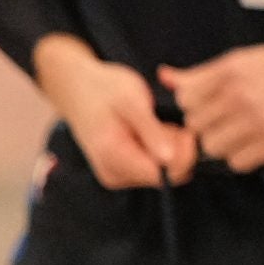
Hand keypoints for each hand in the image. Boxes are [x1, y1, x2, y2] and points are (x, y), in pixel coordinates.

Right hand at [34, 34, 195, 188]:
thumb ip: (151, 132)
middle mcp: (115, 174)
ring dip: (168, 147)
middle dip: (176, 149)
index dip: (183, 154)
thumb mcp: (132, 102)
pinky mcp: (121, 171)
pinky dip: (159, 148)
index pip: (164, 174)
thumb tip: (170, 160)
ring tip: (155, 122)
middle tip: (167, 120)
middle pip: (165, 174)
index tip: (185, 129)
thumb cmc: (105, 90)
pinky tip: (150, 130)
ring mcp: (117, 175)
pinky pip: (152, 167)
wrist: (78, 89)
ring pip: (162, 171)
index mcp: (114, 159)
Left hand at [160, 42, 263, 174]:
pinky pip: (236, 163)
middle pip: (195, 126)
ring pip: (212, 147)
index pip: (185, 99)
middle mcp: (243, 94)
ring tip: (243, 133)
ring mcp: (259, 120)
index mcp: (233, 70)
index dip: (194, 106)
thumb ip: (202, 74)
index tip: (209, 106)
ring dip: (223, 145)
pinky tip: (257, 144)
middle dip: (208, 126)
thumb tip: (164, 77)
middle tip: (229, 121)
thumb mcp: (245, 61)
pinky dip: (244, 158)